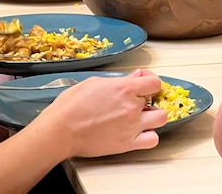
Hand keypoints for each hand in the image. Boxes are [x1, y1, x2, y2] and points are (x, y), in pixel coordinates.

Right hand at [39, 69, 166, 157]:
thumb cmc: (71, 106)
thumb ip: (117, 81)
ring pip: (160, 119)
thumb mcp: (93, 82)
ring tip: (141, 116)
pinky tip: (139, 132)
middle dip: (147, 98)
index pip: (154, 82)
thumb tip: (132, 78)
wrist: (61, 130)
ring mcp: (132, 126)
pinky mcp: (127, 144)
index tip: (145, 82)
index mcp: (124, 89)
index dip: (150, 81)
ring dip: (153, 116)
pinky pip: (152, 140)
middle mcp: (131, 107)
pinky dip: (149, 136)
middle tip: (137, 100)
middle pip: (155, 100)